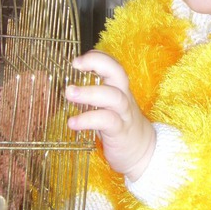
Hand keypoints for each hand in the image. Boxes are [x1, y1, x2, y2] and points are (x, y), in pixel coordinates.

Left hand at [65, 50, 154, 181]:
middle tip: (75, 65)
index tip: (77, 61)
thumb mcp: (108, 106)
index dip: (96, 57)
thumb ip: (93, 95)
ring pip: (112, 96)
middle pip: (117, 72)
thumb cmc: (119, 126)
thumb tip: (67, 86)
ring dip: (89, 92)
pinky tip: (72, 123)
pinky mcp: (120, 131)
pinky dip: (88, 119)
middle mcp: (124, 96)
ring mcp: (124, 113)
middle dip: (97, 63)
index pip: (112, 64)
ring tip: (69, 93)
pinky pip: (107, 121)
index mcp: (119, 88)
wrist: (143, 152)